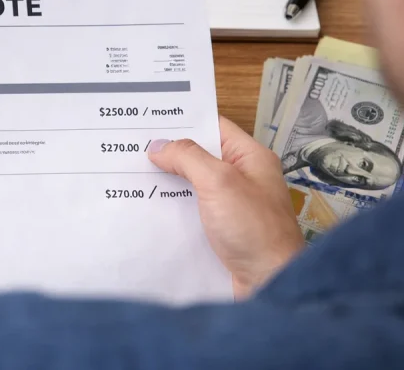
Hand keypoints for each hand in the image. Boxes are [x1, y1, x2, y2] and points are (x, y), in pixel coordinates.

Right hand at [148, 116, 303, 298]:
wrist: (270, 283)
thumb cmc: (255, 230)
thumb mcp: (219, 182)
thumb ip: (188, 158)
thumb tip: (159, 146)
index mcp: (251, 158)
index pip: (214, 127)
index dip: (185, 121)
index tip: (152, 118)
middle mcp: (243, 177)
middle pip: (201, 155)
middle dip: (170, 152)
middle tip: (134, 145)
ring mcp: (232, 204)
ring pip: (193, 183)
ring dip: (168, 179)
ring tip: (134, 172)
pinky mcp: (222, 228)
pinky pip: (192, 208)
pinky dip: (173, 205)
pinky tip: (149, 204)